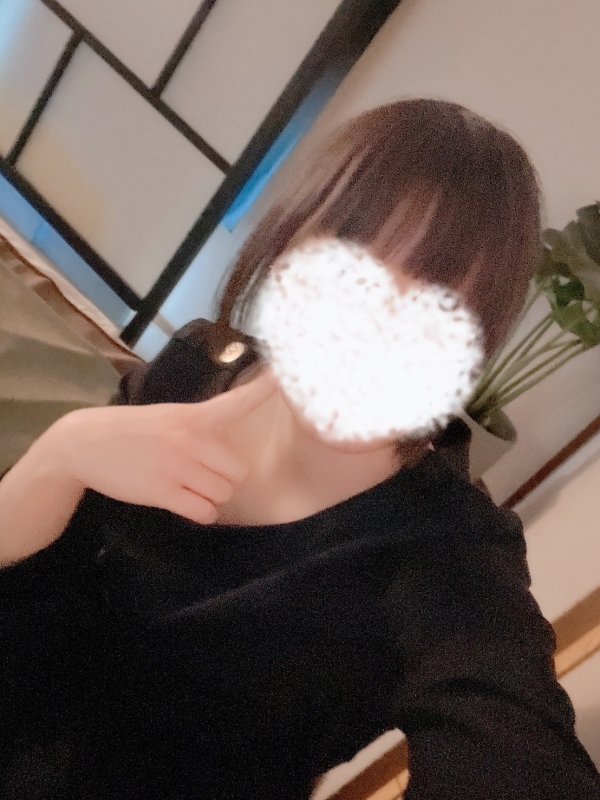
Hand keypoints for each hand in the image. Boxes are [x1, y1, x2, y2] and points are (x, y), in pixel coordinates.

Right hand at [32, 366, 277, 524]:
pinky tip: (185, 503)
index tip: (286, 377)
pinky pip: (204, 512)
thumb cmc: (130, 429)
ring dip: (211, 495)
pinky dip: (200, 512)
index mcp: (192, 417)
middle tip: (201, 474)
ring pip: (223, 493)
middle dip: (224, 477)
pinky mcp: (163, 493)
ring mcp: (178, 468)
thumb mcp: (167, 416)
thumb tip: (226, 442)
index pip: (237, 402)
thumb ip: (198, 426)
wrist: (84, 444)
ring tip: (188, 486)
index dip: (265, 391)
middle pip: (237, 470)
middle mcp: (190, 441)